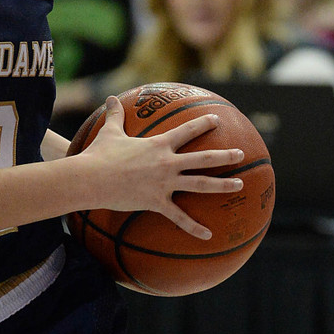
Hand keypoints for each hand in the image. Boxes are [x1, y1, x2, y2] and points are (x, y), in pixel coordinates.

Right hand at [79, 96, 244, 238]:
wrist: (92, 178)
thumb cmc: (100, 155)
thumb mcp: (110, 132)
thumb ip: (115, 115)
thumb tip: (109, 97)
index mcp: (159, 145)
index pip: (187, 131)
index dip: (203, 124)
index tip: (217, 120)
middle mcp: (167, 163)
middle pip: (203, 159)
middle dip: (224, 156)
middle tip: (241, 154)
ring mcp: (164, 183)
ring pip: (200, 184)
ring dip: (222, 185)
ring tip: (239, 185)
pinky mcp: (157, 202)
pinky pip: (179, 217)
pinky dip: (194, 227)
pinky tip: (208, 235)